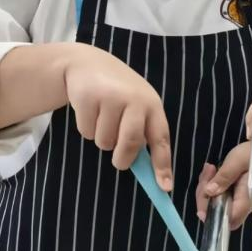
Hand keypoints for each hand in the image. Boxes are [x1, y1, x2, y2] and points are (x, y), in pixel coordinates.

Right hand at [62, 45, 172, 182]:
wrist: (87, 63)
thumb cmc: (117, 94)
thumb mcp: (136, 106)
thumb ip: (143, 133)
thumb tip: (151, 173)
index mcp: (153, 105)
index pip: (161, 139)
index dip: (163, 164)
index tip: (165, 187)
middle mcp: (136, 100)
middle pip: (131, 144)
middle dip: (123, 159)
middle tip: (119, 162)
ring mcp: (111, 97)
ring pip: (105, 142)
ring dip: (101, 139)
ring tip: (102, 118)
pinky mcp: (89, 98)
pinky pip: (86, 132)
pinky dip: (86, 129)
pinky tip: (89, 110)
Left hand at [195, 141, 251, 229]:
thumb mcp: (239, 160)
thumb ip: (225, 176)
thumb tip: (209, 192)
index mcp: (246, 199)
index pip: (229, 220)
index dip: (213, 214)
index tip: (204, 197)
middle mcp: (241, 204)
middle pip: (217, 211)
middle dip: (205, 194)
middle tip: (208, 171)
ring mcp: (237, 199)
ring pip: (214, 202)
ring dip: (206, 186)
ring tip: (210, 167)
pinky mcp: (234, 192)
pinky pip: (217, 193)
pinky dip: (210, 183)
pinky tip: (212, 169)